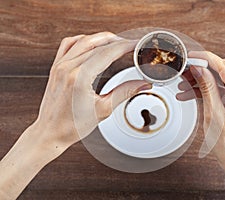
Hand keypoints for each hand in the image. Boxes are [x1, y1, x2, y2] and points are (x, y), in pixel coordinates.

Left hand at [0, 32, 151, 198]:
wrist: (50, 132)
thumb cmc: (71, 126)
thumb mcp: (104, 109)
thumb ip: (125, 92)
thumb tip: (143, 84)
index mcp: (79, 78)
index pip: (107, 53)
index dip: (125, 46)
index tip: (137, 44)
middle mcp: (67, 67)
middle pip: (98, 44)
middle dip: (118, 42)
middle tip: (132, 44)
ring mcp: (59, 65)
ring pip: (84, 40)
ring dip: (102, 38)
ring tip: (116, 42)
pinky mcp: (56, 67)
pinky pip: (69, 44)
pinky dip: (84, 40)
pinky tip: (92, 44)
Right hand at [177, 51, 224, 199]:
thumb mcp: (213, 115)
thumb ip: (207, 88)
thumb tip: (199, 69)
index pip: (224, 66)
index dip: (205, 59)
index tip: (192, 56)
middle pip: (223, 70)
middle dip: (201, 70)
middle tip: (184, 73)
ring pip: (222, 77)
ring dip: (203, 80)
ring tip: (185, 86)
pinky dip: (210, 88)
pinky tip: (193, 92)